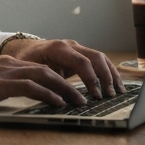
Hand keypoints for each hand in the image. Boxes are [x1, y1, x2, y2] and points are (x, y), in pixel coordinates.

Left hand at [0, 37, 123, 98]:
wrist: (26, 49)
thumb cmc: (26, 61)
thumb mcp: (30, 71)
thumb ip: (42, 81)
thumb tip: (56, 98)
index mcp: (58, 49)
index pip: (81, 61)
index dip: (91, 78)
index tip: (96, 95)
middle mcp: (70, 45)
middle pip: (95, 57)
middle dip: (105, 76)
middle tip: (109, 95)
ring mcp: (77, 48)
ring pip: (100, 57)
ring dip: (111, 74)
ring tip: (118, 92)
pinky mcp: (81, 54)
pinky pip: (99, 60)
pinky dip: (109, 72)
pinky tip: (116, 85)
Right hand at [0, 55, 89, 113]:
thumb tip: (9, 97)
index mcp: (4, 65)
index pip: (38, 68)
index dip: (59, 78)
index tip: (72, 89)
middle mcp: (8, 65)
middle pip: (48, 70)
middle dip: (70, 82)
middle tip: (85, 96)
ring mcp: (5, 72)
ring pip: (45, 76)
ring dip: (66, 89)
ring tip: (79, 101)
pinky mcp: (1, 83)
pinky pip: (31, 87)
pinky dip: (49, 94)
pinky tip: (59, 102)